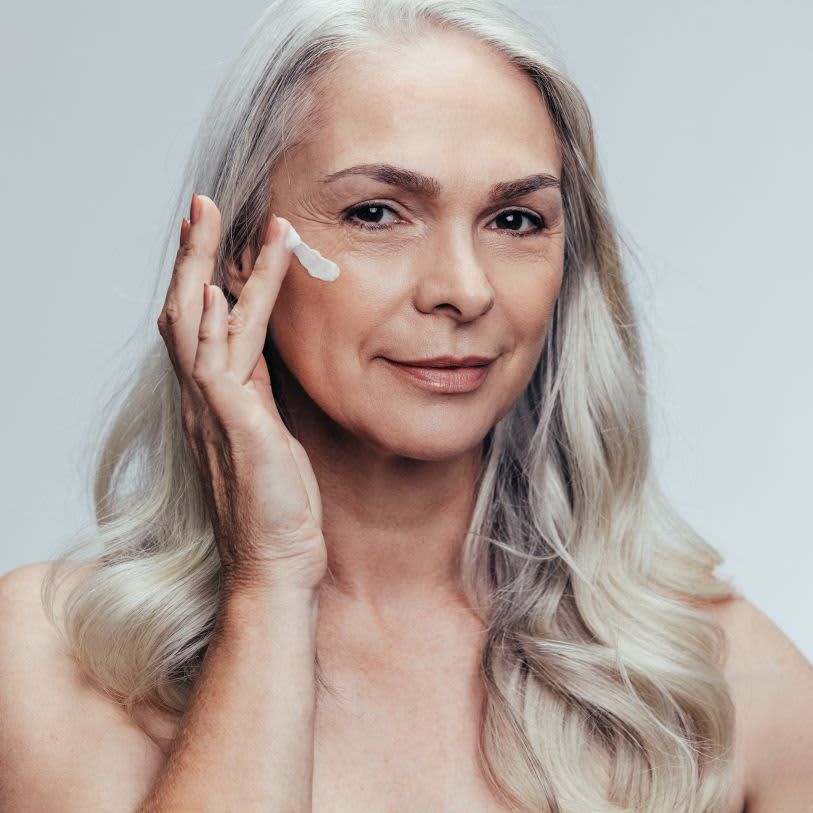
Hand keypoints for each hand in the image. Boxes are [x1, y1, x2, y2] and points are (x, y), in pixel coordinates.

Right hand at [156, 195, 326, 594]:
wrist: (276, 563)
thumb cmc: (276, 504)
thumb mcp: (269, 435)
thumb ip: (258, 395)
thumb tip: (259, 358)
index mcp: (216, 399)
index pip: (200, 325)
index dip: (200, 276)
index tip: (209, 235)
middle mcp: (204, 399)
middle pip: (186, 311)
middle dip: (192, 255)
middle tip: (200, 205)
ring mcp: (214, 411)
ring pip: (199, 325)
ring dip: (206, 267)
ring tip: (213, 217)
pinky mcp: (235, 428)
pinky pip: (219, 367)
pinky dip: (220, 325)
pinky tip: (219, 289)